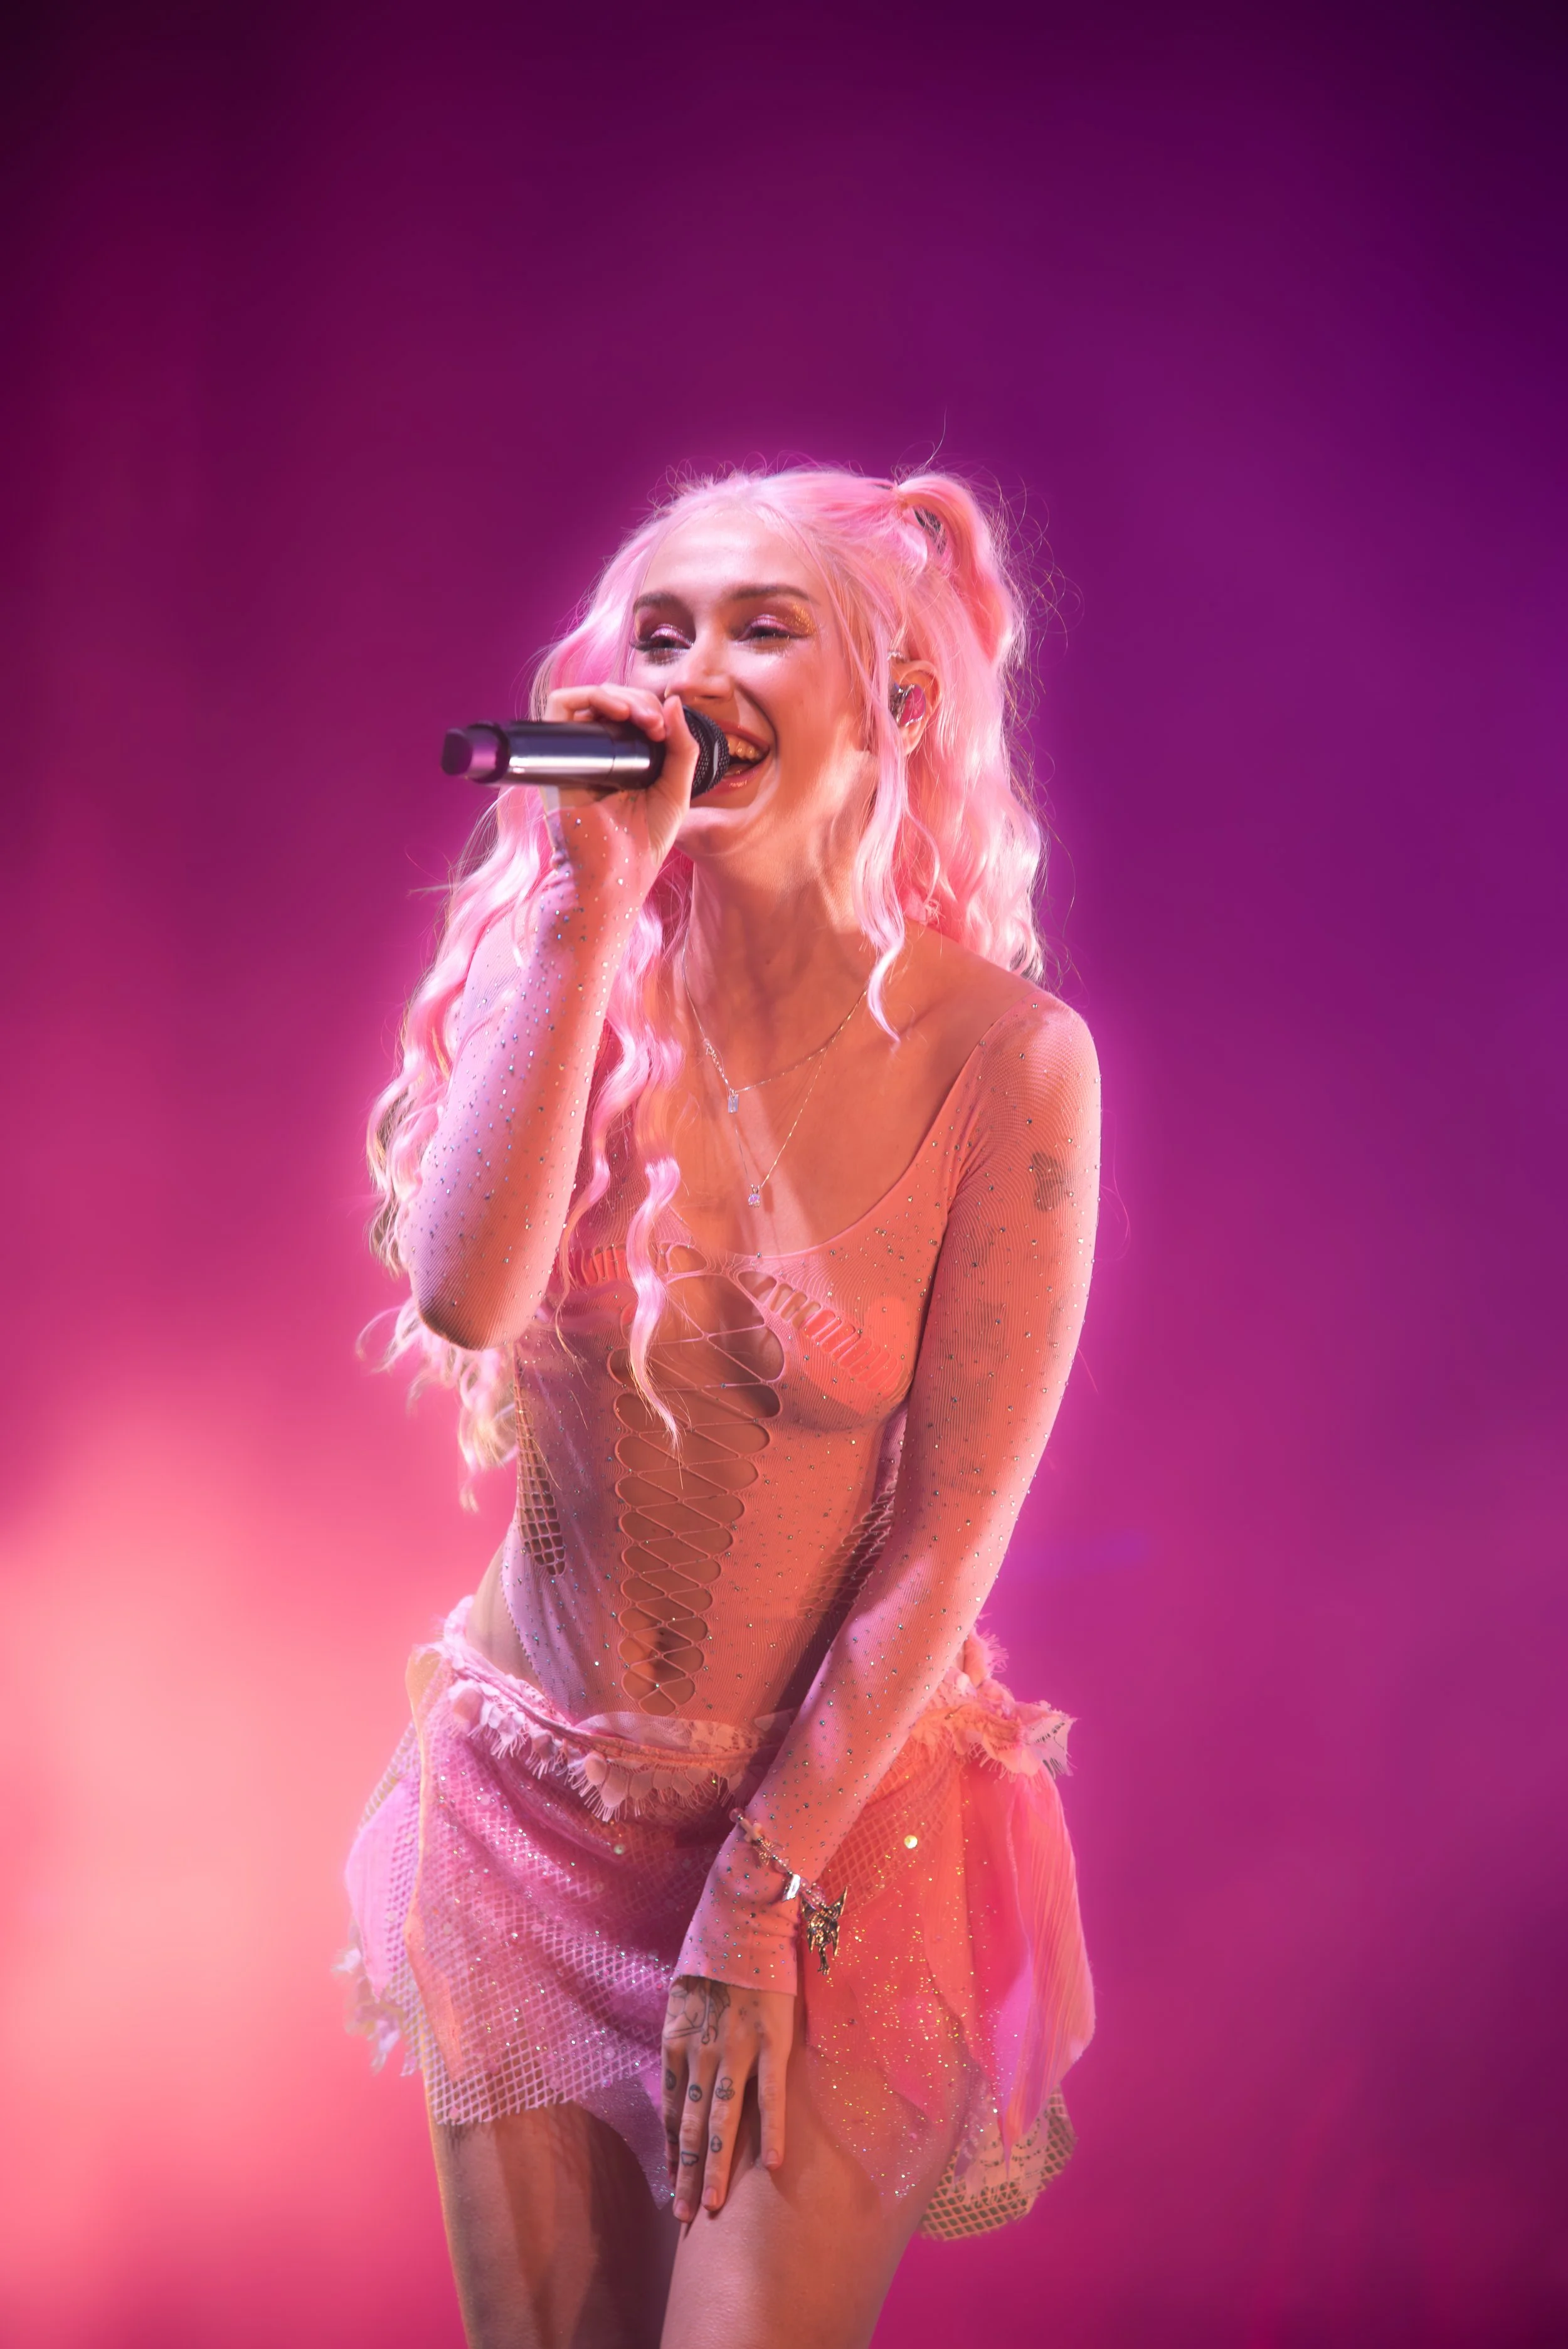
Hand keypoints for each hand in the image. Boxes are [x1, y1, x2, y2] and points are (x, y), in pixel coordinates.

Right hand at [538, 682, 698, 919]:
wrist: (616, 873)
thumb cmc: (644, 841)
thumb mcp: (677, 788)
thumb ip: (682, 746)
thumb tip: (675, 700)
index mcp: (622, 758)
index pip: (629, 711)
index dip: (650, 706)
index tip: (667, 729)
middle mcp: (595, 752)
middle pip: (611, 700)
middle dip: (640, 700)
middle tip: (657, 724)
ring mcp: (574, 754)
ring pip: (588, 699)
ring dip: (620, 696)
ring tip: (643, 718)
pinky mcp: (555, 758)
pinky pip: (559, 708)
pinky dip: (588, 697)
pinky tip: (618, 712)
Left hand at [661, 1974, 793, 2222]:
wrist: (741, 1917)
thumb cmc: (710, 1952)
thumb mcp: (680, 1997)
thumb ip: (682, 2036)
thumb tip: (680, 2066)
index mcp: (675, 2044)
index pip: (669, 2112)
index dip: (670, 2152)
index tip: (671, 2183)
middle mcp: (700, 2055)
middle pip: (689, 2128)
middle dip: (685, 2175)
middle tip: (683, 2218)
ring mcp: (735, 2051)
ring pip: (722, 2122)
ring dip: (715, 2168)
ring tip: (712, 2207)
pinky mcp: (770, 2041)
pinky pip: (771, 2095)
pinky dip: (770, 2131)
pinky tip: (770, 2166)